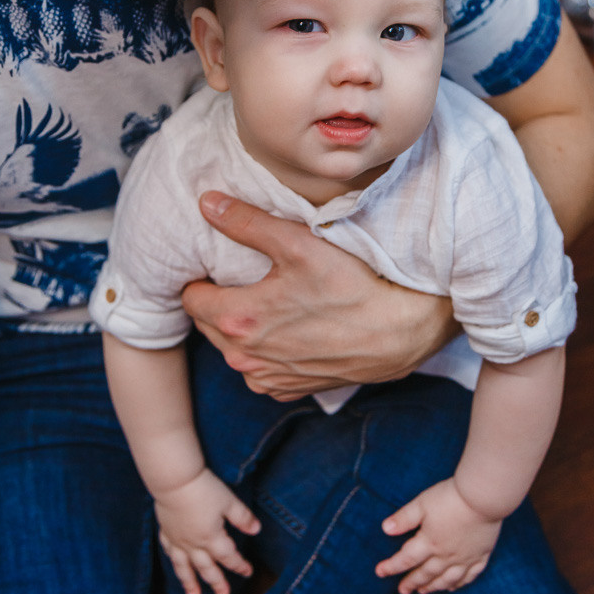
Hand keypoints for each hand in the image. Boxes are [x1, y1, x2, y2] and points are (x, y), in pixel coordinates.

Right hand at [155, 467, 260, 593]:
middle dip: (217, 582)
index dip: (239, 565)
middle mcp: (194, 544)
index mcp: (212, 538)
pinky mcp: (166, 531)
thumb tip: (257, 530)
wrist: (174, 481)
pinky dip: (174, 561)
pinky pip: (169, 551)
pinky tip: (176, 565)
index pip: (229, 557)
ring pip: (184, 567)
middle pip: (207, 568)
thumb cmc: (204, 489)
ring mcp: (178, 540)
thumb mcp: (229, 501)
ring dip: (190, 582)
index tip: (248, 571)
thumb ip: (243, 517)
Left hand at [182, 192, 456, 398]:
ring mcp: (267, 379)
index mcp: (238, 320)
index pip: (192, 297)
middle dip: (219, 301)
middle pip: (209, 324)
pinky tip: (290, 329)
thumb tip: (206, 203)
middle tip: (246, 279)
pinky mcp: (290, 390)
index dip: (203, 278)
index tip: (221, 266)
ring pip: (232, 349)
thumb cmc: (352, 285)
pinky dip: (266, 351)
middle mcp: (245, 359)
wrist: (401, 331)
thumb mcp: (298, 243)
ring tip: (270, 302)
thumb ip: (246, 223)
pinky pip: (260, 369)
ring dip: (241, 328)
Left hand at [375, 478, 501, 593]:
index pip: (406, 559)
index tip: (380, 572)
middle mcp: (446, 555)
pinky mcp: (480, 555)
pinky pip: (469, 576)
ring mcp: (465, 558)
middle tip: (403, 591)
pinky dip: (459, 584)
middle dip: (412, 582)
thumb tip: (385, 529)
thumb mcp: (422, 503)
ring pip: (446, 579)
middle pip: (426, 573)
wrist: (483, 498)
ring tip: (424, 592)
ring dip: (433, 586)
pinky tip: (453, 587)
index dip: (391, 566)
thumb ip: (404, 518)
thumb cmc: (450, 498)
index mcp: (429, 542)